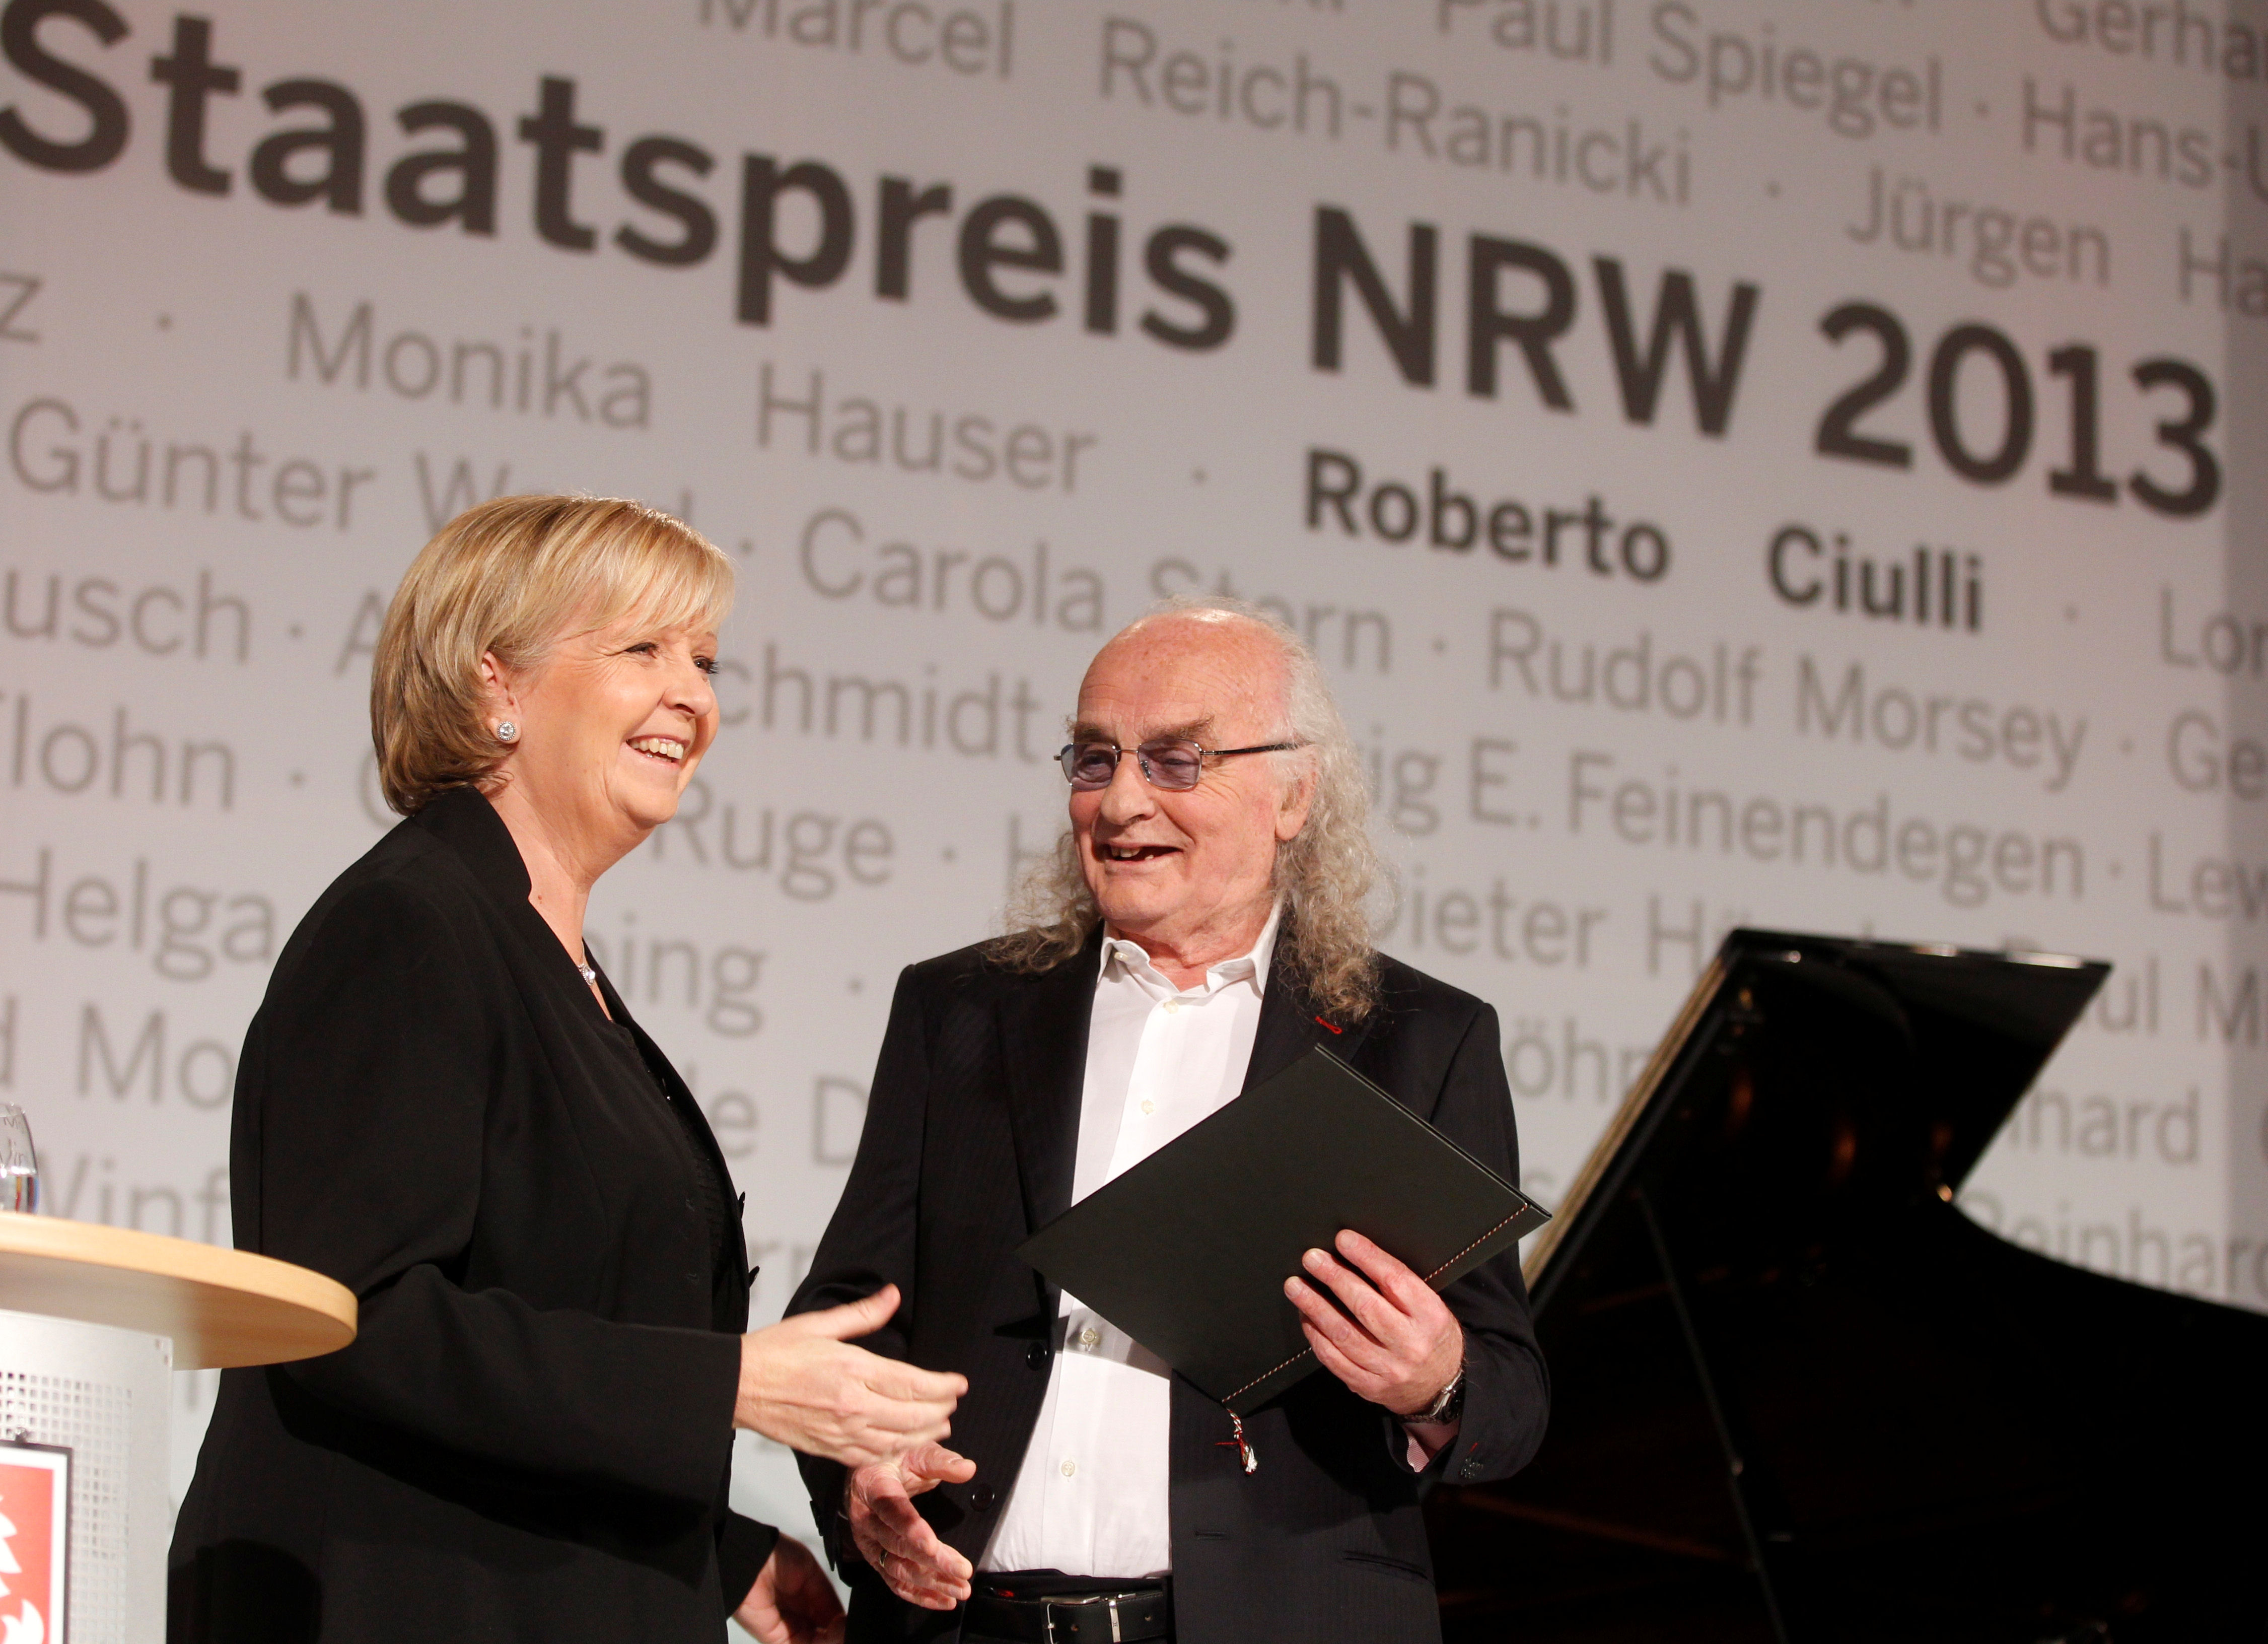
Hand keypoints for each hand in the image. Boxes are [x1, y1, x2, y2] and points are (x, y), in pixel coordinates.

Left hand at [734, 1536, 844, 1643]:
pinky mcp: (777, 1639)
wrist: (750, 1561)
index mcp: (805, 1595)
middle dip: (838, 1632)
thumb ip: (825, 1598)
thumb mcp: (811, 1571)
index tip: (852, 1621)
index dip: (841, 1620)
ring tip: (842, 1632)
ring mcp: (787, 1627)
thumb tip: (841, 1618)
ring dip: (831, 1639)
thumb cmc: (775, 1556)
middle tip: (849, 1629)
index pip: (828, 1615)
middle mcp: (796, 1613)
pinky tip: (832, 1637)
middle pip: (823, 1631)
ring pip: (815, 1642)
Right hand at [737, 1285, 966, 1467]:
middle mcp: (852, 1405)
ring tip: (940, 1424)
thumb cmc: (775, 1352)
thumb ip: (863, 1313)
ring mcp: (841, 1432)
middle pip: (913, 1416)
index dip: (944, 1386)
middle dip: (941, 1410)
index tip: (959, 1383)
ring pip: (898, 1440)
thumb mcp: (821, 1323)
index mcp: (853, 1369)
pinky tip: (904, 1445)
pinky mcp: (829, 1449)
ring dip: (925, 1434)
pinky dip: (895, 1452)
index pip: (913, 1383)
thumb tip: (893, 1295)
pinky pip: (871, 1457)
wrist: (737, 1386)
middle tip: (954, 1403)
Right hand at [847, 1441, 976, 1610]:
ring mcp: (868, 1543)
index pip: (891, 1510)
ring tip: (960, 1589)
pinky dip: (919, 1594)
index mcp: (872, 1486)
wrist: (868, 1473)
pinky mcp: (875, 1559)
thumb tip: (967, 1469)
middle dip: (932, 1562)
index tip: (933, 1547)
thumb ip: (940, 1461)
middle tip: (963, 1571)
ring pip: (897, 1569)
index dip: (911, 1529)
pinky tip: (944, 1600)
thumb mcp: (916, 1450)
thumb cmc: (894, 1459)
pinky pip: (894, 1582)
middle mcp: (865, 1519)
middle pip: (897, 1546)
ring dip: (930, 1583)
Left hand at [1284, 1230, 1462, 1417]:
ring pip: (1344, 1334)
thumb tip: (1355, 1254)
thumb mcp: (1430, 1306)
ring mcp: (1388, 1368)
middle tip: (1312, 1258)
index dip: (1366, 1256)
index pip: (1395, 1280)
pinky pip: (1334, 1360)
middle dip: (1333, 1277)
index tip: (1343, 1239)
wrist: (1443, 1384)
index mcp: (1430, 1316)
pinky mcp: (1369, 1386)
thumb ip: (1399, 1285)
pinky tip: (1305, 1317)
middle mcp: (1410, 1343)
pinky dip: (1315, 1336)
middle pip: (1365, 1306)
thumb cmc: (1431, 1334)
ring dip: (1314, 1306)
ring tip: (1295, 1286)